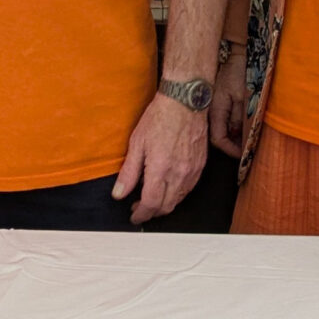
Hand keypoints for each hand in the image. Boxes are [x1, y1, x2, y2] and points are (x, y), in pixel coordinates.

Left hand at [113, 91, 207, 224]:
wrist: (185, 101)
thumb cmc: (160, 117)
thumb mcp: (137, 143)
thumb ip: (128, 173)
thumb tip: (119, 194)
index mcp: (160, 169)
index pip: (151, 204)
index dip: (141, 215)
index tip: (134, 217)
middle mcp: (179, 173)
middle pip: (166, 206)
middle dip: (151, 213)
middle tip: (139, 208)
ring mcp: (192, 171)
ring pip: (178, 200)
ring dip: (164, 204)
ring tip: (151, 198)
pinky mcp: (200, 166)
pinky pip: (188, 189)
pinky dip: (176, 194)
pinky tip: (168, 187)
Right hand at [207, 54, 248, 156]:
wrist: (235, 55)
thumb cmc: (238, 73)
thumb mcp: (243, 97)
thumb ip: (239, 118)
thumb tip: (239, 137)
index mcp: (215, 111)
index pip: (218, 139)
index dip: (231, 150)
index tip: (244, 154)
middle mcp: (211, 112)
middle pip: (218, 137)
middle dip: (232, 146)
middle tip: (247, 150)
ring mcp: (213, 108)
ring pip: (221, 130)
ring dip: (233, 138)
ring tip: (247, 141)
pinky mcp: (218, 104)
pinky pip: (223, 122)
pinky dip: (233, 128)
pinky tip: (243, 129)